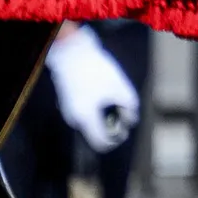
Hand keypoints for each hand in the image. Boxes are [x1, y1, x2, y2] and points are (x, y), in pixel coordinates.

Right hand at [45, 24, 137, 153]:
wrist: (71, 54)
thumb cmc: (96, 70)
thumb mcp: (120, 88)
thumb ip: (129, 108)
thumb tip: (131, 120)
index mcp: (87, 118)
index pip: (101, 143)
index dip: (116, 140)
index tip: (124, 130)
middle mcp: (75, 120)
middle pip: (95, 134)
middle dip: (110, 127)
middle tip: (122, 112)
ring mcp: (68, 113)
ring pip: (89, 124)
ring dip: (103, 118)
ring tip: (114, 102)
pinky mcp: (67, 105)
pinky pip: (83, 115)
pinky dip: (94, 112)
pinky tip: (102, 97)